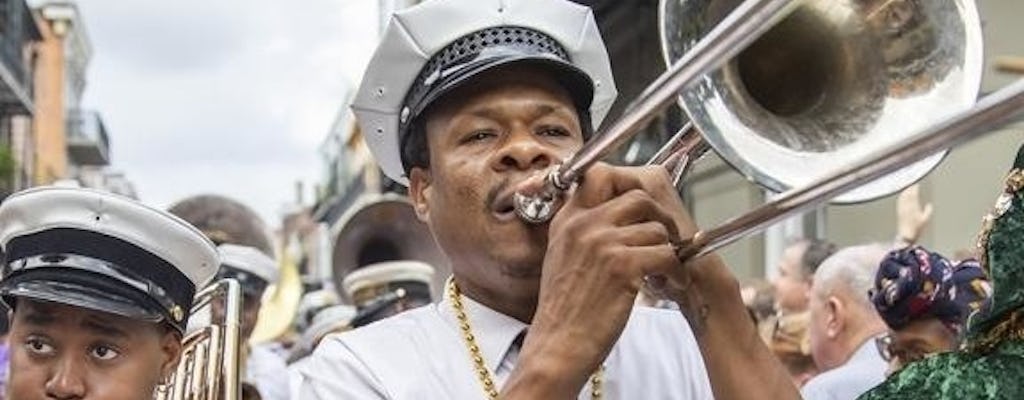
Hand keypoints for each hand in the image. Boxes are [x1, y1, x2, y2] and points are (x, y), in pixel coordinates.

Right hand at [504, 163, 681, 397]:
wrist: (558, 345)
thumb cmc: (564, 310)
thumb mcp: (560, 257)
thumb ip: (580, 231)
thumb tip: (610, 214)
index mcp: (567, 220)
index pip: (599, 174)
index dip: (627, 184)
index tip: (640, 206)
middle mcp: (583, 225)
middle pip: (637, 196)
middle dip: (658, 216)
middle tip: (665, 237)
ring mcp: (602, 243)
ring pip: (656, 229)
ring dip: (668, 250)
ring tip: (666, 270)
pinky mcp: (622, 266)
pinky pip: (666, 254)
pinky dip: (675, 271)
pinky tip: (671, 284)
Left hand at [897, 184, 932, 243]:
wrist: (906, 235)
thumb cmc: (917, 228)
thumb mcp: (925, 220)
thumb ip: (928, 211)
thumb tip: (929, 204)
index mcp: (914, 208)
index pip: (914, 195)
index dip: (915, 189)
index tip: (917, 185)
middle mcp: (907, 207)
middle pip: (907, 195)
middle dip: (910, 188)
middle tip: (912, 184)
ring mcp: (902, 209)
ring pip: (903, 198)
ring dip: (905, 191)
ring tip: (908, 187)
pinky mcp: (899, 212)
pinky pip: (899, 202)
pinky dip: (901, 197)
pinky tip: (902, 195)